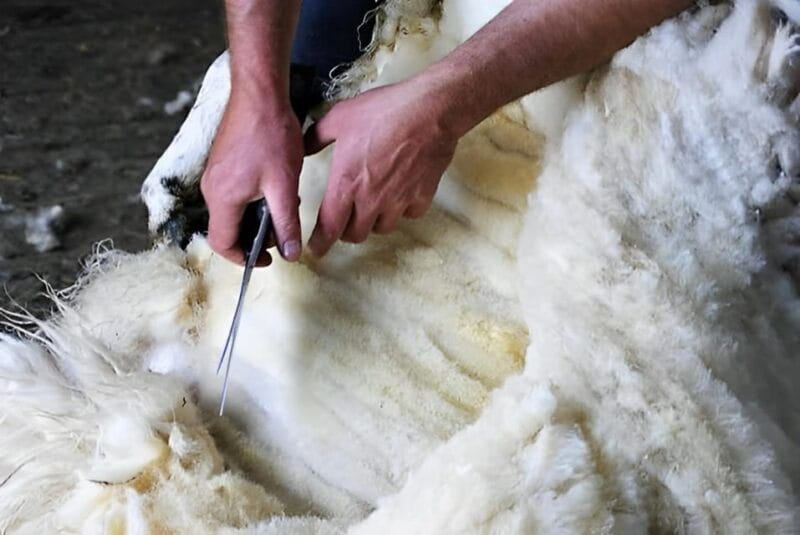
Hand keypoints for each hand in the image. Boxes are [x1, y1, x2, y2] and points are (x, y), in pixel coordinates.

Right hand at [200, 87, 302, 265]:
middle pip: (226, 229)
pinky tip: (274, 190)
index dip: (244, 258)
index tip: (268, 259)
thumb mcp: (284, 186)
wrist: (259, 94)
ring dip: (254, 218)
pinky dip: (250, 202)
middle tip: (282, 233)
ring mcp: (214, 175)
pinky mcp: (221, 163)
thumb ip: (287, 223)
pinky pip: (231, 194)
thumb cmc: (270, 135)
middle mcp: (211, 189)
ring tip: (282, 209)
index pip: (222, 244)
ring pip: (230, 212)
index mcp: (222, 199)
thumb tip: (291, 254)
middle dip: (253, 238)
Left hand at [303, 79, 458, 256]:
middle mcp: (371, 199)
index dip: (320, 243)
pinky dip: (402, 210)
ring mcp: (398, 200)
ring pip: (382, 228)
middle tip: (345, 220)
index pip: (329, 227)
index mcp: (346, 183)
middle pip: (355, 234)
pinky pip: (408, 215)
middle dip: (346, 231)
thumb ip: (316, 137)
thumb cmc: (383, 112)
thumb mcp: (339, 118)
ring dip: (373, 222)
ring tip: (372, 206)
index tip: (317, 249)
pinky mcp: (421, 197)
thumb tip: (303, 147)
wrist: (429, 110)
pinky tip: (400, 194)